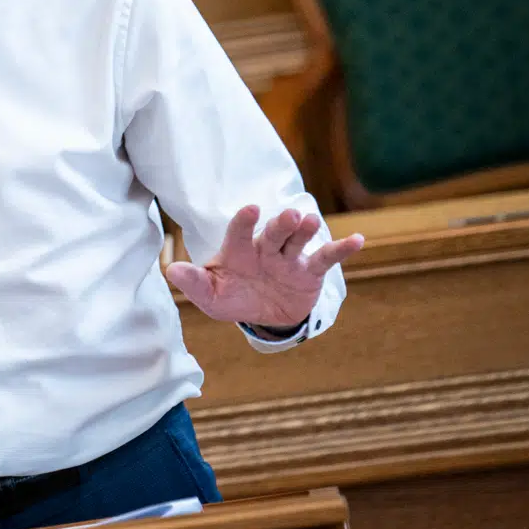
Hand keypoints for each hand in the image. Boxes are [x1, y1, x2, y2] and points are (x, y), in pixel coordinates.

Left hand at [165, 205, 363, 328]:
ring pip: (298, 241)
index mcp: (238, 252)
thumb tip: (171, 271)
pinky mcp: (310, 271)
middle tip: (289, 216)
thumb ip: (194, 283)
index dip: (244, 221)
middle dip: (280, 225)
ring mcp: (289, 258)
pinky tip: (357, 240)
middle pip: (273, 233)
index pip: (239, 233)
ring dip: (304, 232)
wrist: (264, 317)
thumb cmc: (233, 298)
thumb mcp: (211, 297)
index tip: (251, 210)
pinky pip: (326, 258)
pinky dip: (341, 249)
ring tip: (311, 222)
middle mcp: (265, 249)